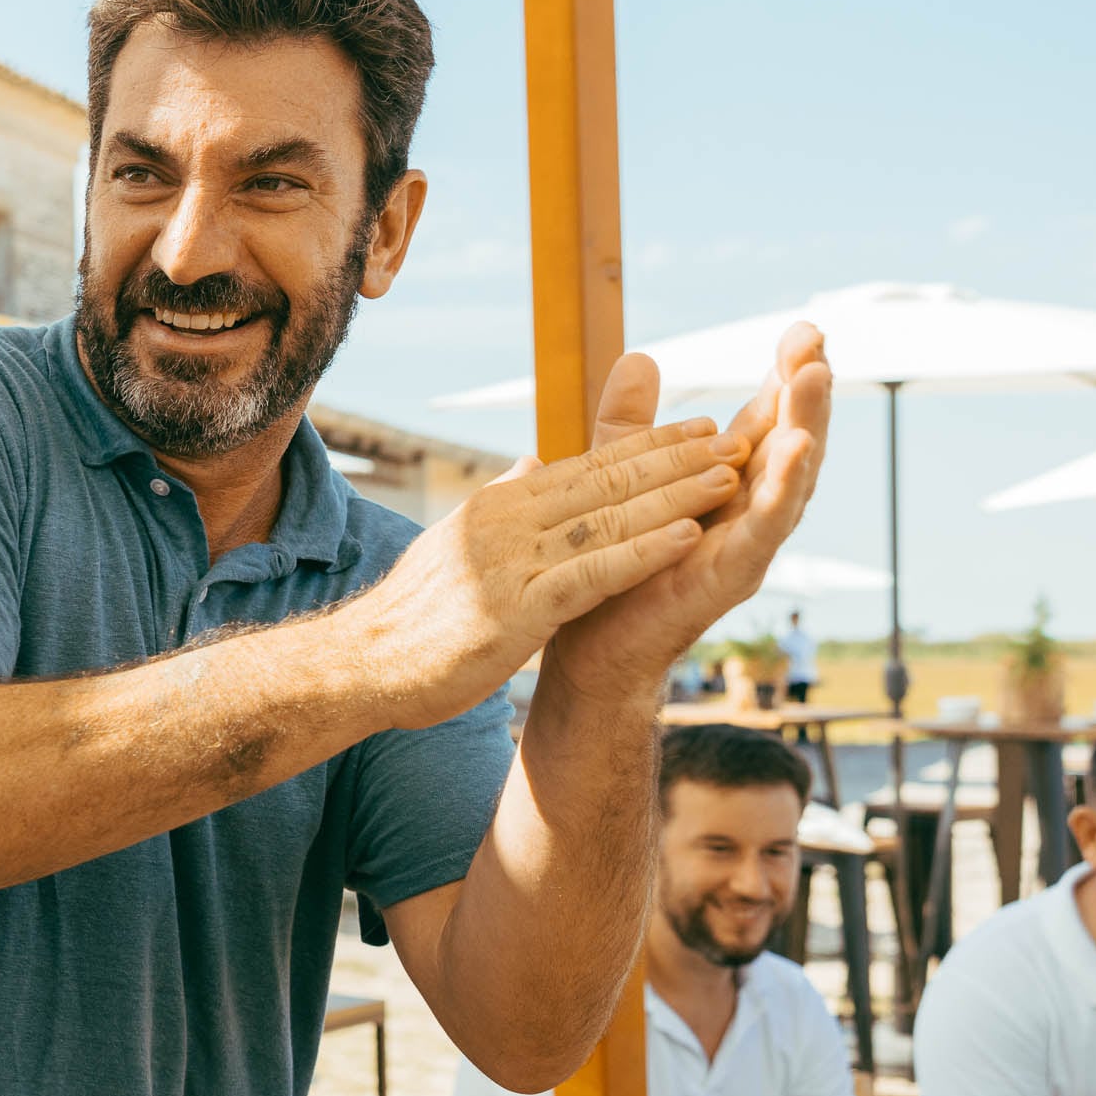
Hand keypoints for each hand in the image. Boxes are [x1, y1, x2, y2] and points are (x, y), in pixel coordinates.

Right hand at [356, 411, 743, 726]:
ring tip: (729, 479)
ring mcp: (510, 564)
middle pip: (605, 482)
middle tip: (736, 440)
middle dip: (675, 460)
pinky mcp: (516, 612)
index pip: (585, 466)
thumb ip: (503, 504)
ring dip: (673, 497)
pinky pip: (593, 574)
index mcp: (497, 505)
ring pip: (608, 520)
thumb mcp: (455, 544)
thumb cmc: (412, 615)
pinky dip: (644, 553)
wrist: (360, 666)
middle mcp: (505, 522)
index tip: (701, 429)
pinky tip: (687, 538)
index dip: (648, 446)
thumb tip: (532, 465)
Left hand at [546, 325, 831, 702]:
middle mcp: (746, 508)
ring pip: (789, 478)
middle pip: (790, 439)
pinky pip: (764, 529)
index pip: (765, 419)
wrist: (591, 645)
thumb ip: (633, 423)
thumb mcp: (622, 477)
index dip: (784, 375)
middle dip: (805, 389)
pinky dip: (782, 491)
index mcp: (724, 480)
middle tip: (815, 338)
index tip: (804, 328)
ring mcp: (746, 543)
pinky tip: (796, 453)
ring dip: (806, 426)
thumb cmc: (616, 562)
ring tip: (816, 377)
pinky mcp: (731, 576)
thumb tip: (639, 354)